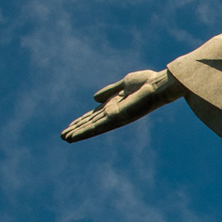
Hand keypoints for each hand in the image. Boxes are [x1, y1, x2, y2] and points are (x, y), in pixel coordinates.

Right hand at [61, 68, 181, 142]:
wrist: (158, 85)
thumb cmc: (147, 83)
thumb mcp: (124, 84)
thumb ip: (110, 91)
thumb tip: (93, 98)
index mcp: (115, 105)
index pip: (94, 115)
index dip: (82, 120)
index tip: (70, 126)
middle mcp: (114, 113)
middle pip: (92, 122)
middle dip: (77, 129)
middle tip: (62, 136)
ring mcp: (115, 117)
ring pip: (92, 127)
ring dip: (78, 133)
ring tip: (64, 138)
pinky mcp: (116, 118)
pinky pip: (97, 127)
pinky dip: (84, 132)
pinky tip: (74, 136)